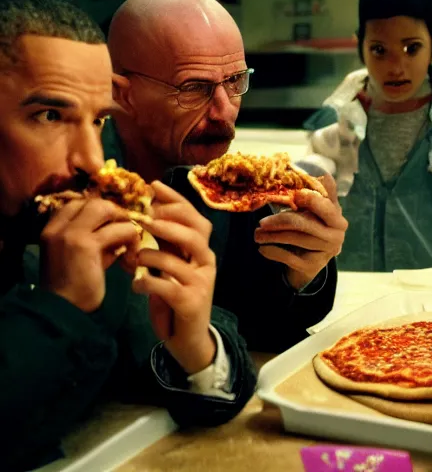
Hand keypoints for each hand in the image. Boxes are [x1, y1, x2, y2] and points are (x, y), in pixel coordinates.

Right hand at [40, 199, 138, 311]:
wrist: (65, 310)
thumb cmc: (76, 286)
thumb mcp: (84, 255)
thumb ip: (97, 238)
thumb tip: (122, 225)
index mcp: (52, 228)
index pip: (79, 202)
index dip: (101, 210)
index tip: (114, 224)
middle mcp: (58, 226)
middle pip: (95, 202)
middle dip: (116, 214)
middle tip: (126, 231)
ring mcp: (70, 233)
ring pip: (107, 209)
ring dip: (125, 225)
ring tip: (131, 244)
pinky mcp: (86, 244)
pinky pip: (121, 230)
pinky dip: (132, 240)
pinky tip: (131, 258)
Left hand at [132, 181, 216, 374]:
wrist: (187, 336)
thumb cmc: (174, 296)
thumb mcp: (169, 266)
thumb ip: (161, 243)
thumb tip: (140, 215)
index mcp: (200, 250)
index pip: (194, 217)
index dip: (176, 200)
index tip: (153, 186)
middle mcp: (205, 262)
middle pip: (196, 233)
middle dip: (169, 222)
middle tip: (145, 218)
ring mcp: (201, 282)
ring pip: (178, 261)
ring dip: (152, 255)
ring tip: (134, 258)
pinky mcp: (191, 302)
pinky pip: (167, 287)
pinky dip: (146, 283)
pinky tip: (135, 285)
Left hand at [255, 175, 347, 289]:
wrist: (313, 259)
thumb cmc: (313, 227)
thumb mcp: (318, 210)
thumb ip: (317, 192)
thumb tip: (316, 170)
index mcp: (337, 218)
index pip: (325, 206)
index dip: (309, 200)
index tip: (293, 195)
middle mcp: (336, 236)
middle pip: (304, 224)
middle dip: (280, 220)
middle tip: (261, 222)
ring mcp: (325, 252)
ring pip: (295, 240)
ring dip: (271, 236)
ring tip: (257, 234)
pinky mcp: (313, 266)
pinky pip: (289, 258)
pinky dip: (273, 252)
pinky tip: (262, 249)